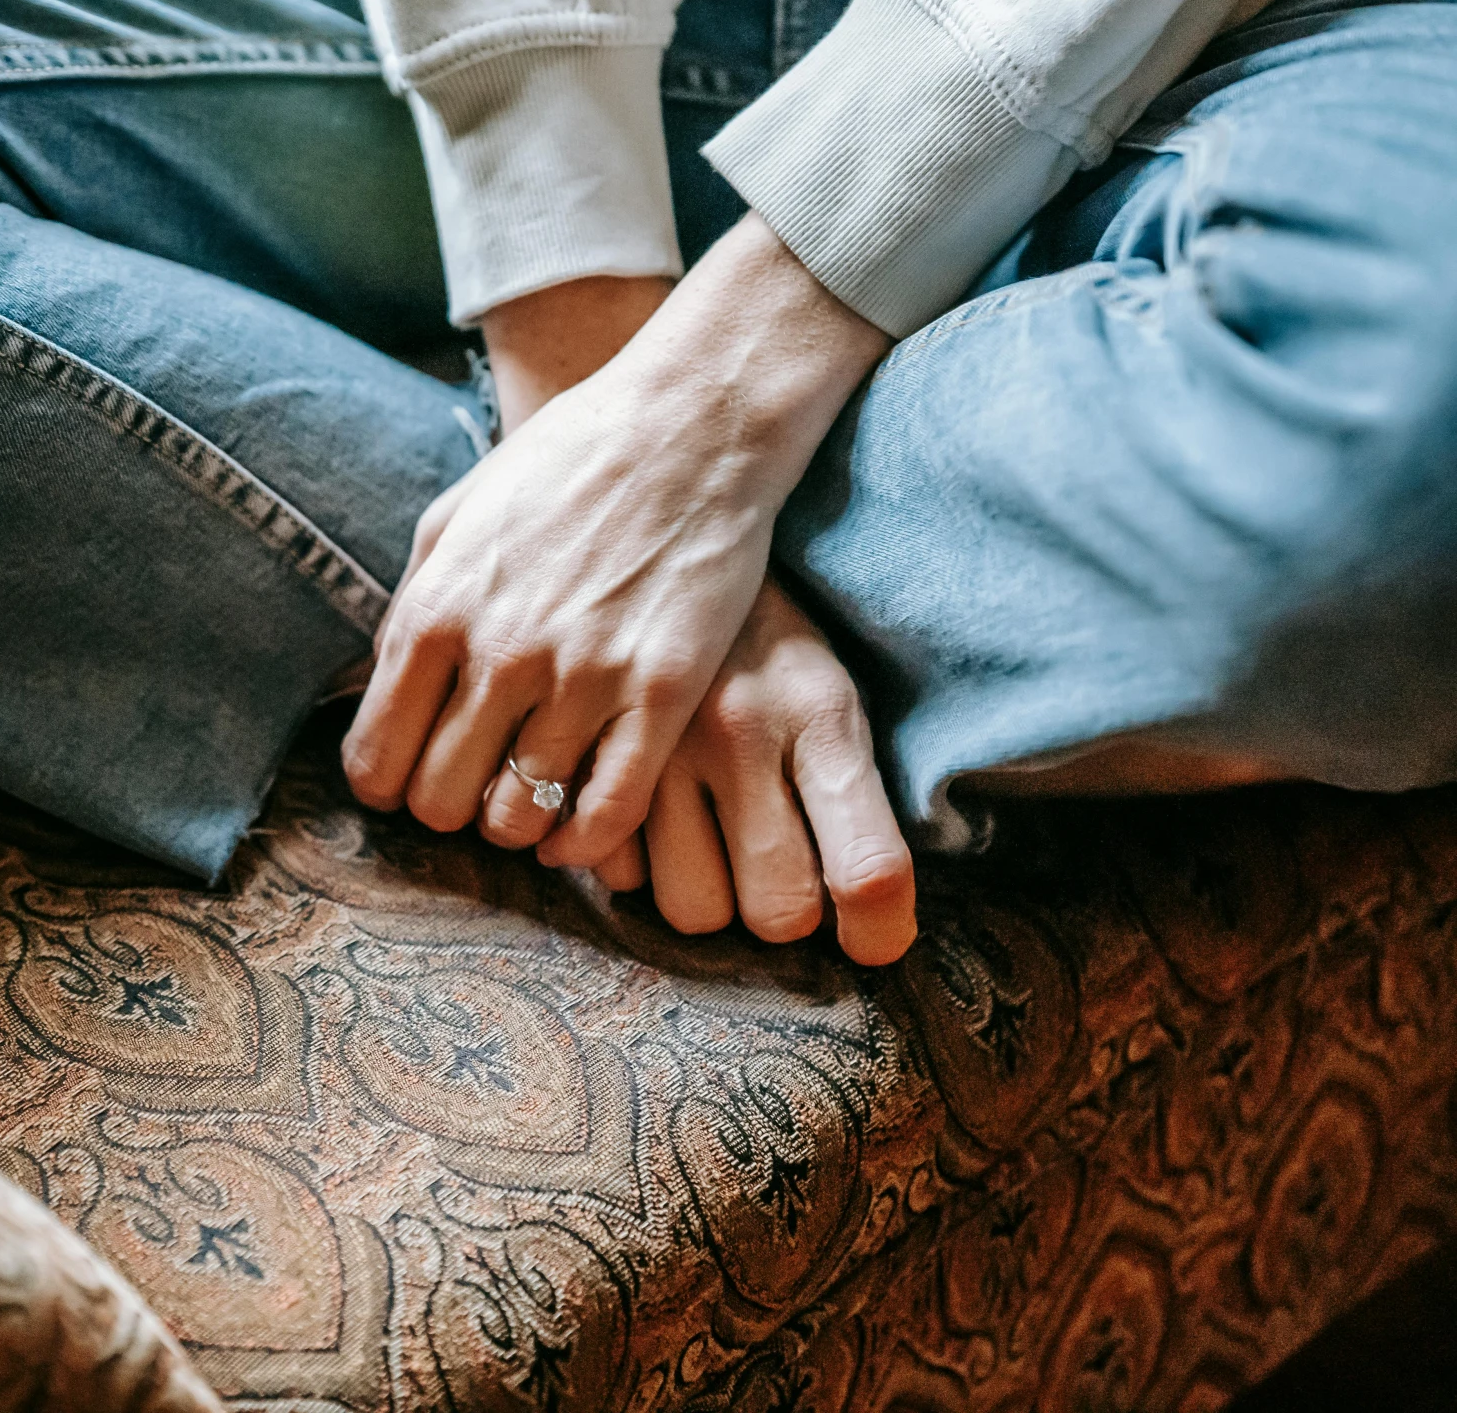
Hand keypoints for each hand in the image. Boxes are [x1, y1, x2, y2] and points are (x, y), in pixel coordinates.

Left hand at [342, 215, 891, 875]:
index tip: (410, 773)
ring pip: (518, 818)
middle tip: (476, 779)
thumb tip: (379, 692)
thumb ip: (412, 607)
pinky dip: (584, 841)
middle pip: (440, 802)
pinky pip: (606, 813)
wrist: (689, 422)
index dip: (388, 782)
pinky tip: (580, 827)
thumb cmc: (565, 462)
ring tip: (531, 790)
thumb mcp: (455, 517)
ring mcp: (583, 679)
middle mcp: (500, 654)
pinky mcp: (660, 694)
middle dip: (450, 804)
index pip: (376, 761)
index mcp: (436, 612)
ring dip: (517, 819)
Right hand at [588, 580, 916, 963]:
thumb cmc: (760, 636)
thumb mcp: (827, 688)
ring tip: (710, 846)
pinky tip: (645, 818)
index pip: (869, 868)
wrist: (655, 525)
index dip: (879, 930)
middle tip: (777, 871)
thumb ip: (852, 795)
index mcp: (820, 712)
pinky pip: (615, 871)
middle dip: (783, 911)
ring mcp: (654, 745)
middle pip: (778, 911)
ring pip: (691, 908)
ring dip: (706, 895)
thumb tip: (875, 923)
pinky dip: (631, 863)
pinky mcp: (585, 750)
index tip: (871, 940)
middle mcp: (741, 731)